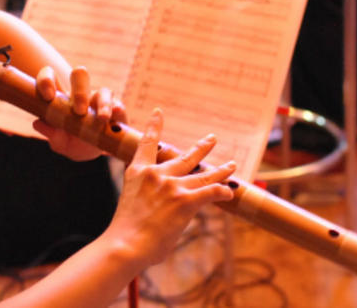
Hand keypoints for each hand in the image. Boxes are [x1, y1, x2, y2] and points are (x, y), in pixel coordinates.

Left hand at [33, 66, 125, 160]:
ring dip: (103, 103)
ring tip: (103, 119)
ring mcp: (99, 100)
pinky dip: (118, 109)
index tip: (48, 96)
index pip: (50, 77)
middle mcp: (80, 93)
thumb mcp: (60, 143)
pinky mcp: (116, 110)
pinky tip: (117, 113)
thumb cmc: (71, 141)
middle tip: (79, 111)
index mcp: (60, 97)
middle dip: (79, 91)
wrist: (91, 150)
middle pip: (80, 76)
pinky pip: (118, 106)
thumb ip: (51, 134)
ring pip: (103, 91)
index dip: (47, 80)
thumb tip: (39, 123)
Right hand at [103, 109, 235, 267]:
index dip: (154, 126)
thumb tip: (163, 207)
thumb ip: (147, 197)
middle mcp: (157, 174)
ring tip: (232, 164)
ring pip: (204, 176)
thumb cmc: (124, 231)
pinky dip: (222, 192)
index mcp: (138, 172)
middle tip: (212, 138)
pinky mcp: (186, 201)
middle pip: (185, 157)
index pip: (147, 143)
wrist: (125, 244)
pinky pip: (211, 192)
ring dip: (220, 170)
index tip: (158, 112)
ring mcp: (172, 186)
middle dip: (202, 147)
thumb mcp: (131, 201)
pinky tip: (230, 192)